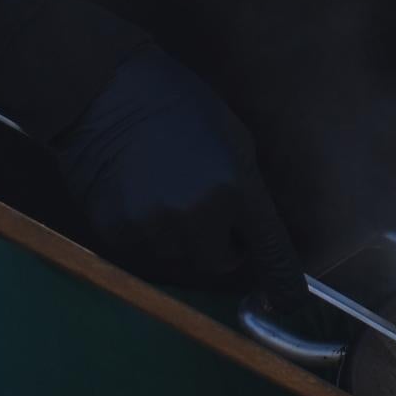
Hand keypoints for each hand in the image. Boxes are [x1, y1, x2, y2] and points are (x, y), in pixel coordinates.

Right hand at [49, 47, 301, 303]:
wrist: (106, 92)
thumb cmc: (179, 104)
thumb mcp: (234, 139)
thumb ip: (247, 190)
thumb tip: (251, 230)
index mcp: (236, 188)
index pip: (269, 251)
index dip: (282, 282)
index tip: (290, 303)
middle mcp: (197, 216)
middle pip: (218, 263)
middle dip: (219, 245)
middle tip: (208, 210)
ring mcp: (153, 228)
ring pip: (178, 258)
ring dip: (180, 238)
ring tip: (164, 190)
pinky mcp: (115, 233)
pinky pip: (141, 250)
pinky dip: (145, 232)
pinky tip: (136, 194)